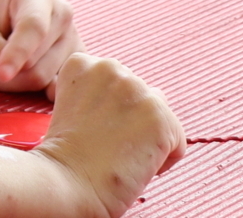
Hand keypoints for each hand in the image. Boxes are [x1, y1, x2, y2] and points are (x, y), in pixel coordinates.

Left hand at [0, 0, 80, 91]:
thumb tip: (7, 73)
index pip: (34, 28)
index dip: (17, 53)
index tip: (1, 72)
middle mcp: (63, 15)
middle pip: (36, 63)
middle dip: (2, 69)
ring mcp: (74, 41)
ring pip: (43, 81)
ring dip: (11, 80)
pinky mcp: (74, 65)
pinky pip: (53, 90)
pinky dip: (26, 89)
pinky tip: (12, 76)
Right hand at [31, 53, 184, 216]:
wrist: (65, 180)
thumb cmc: (65, 155)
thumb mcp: (72, 105)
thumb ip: (98, 92)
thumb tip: (138, 100)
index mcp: (82, 62)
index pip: (116, 83)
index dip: (107, 112)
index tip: (93, 130)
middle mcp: (110, 67)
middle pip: (140, 96)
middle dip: (131, 121)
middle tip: (108, 145)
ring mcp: (138, 90)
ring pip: (160, 117)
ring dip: (147, 137)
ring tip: (121, 155)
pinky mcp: (161, 117)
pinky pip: (177, 144)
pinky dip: (162, 162)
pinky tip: (133, 166)